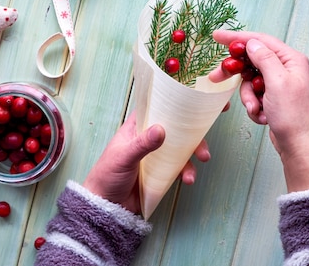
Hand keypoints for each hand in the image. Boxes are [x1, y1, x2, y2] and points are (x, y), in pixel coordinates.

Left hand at [83, 112, 210, 213]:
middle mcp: (150, 138)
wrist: (105, 206)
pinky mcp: (162, 173)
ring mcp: (157, 156)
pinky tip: (187, 179)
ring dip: (192, 157)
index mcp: (138, 127)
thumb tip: (161, 129)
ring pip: (182, 149)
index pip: (158, 108)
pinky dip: (187, 172)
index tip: (196, 101)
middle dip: (193, 136)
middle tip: (202, 146)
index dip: (176, 103)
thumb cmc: (107, 175)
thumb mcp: (123, 157)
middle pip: (177, 129)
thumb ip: (142, 144)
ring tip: (196, 168)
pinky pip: (180, 168)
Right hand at [210, 30, 308, 191]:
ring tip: (256, 109)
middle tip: (216, 78)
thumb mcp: (277, 82)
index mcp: (291, 60)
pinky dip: (254, 106)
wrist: (299, 147)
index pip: (260, 41)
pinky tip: (263, 117)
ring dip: (248, 97)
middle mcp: (286, 69)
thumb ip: (264, 58)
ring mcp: (279, 85)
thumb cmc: (294, 116)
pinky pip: (254, 96)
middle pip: (252, 61)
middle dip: (237, 73)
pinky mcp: (273, 99)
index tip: (217, 36)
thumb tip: (252, 42)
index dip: (237, 38)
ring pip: (250, 82)